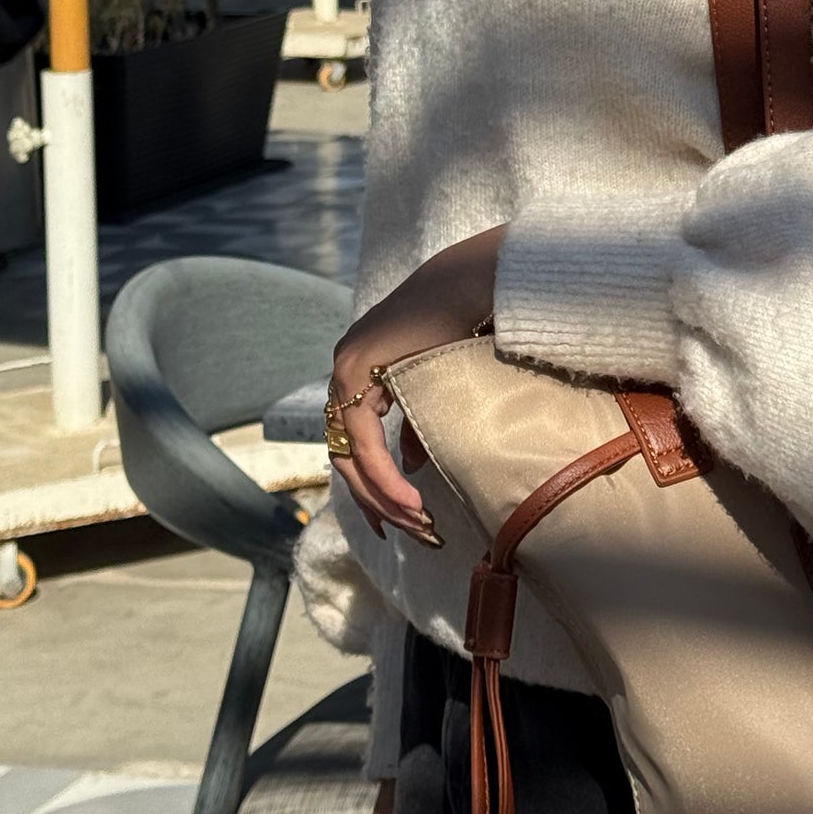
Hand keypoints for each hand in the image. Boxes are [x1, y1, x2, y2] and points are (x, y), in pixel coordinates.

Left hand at [329, 225, 504, 542]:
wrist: (469, 281)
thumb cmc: (462, 325)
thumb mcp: (435, 384)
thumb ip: (416, 422)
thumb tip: (411, 464)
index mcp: (358, 374)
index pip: (355, 448)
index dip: (374, 490)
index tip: (400, 522)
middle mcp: (342, 369)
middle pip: (348, 457)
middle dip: (380, 503)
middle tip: (412, 532)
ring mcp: (344, 366)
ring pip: (351, 452)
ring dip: (383, 494)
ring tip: (416, 521)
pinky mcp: (355, 366)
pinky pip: (361, 435)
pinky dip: (383, 471)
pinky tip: (409, 497)